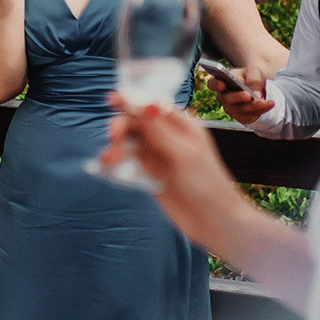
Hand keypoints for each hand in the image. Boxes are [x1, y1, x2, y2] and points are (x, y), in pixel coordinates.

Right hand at [105, 97, 245, 248]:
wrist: (213, 220)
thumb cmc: (207, 184)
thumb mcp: (183, 154)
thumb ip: (160, 130)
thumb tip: (145, 103)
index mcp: (181, 124)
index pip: (152, 104)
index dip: (132, 100)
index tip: (113, 100)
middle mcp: (167, 136)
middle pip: (136, 122)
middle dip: (122, 125)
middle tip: (114, 135)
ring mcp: (157, 155)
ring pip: (129, 142)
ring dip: (116, 147)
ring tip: (108, 159)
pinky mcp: (149, 174)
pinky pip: (128, 162)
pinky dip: (116, 162)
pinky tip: (106, 167)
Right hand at [216, 65, 273, 125]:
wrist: (260, 89)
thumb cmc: (251, 78)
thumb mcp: (253, 72)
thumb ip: (253, 80)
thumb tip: (254, 95)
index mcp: (222, 82)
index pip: (212, 84)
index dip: (215, 85)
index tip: (222, 84)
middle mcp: (224, 97)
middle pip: (227, 99)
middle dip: (238, 97)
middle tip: (248, 95)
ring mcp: (232, 109)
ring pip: (241, 110)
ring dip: (254, 106)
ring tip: (265, 102)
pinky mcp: (242, 117)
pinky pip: (251, 116)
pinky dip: (262, 110)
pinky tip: (270, 104)